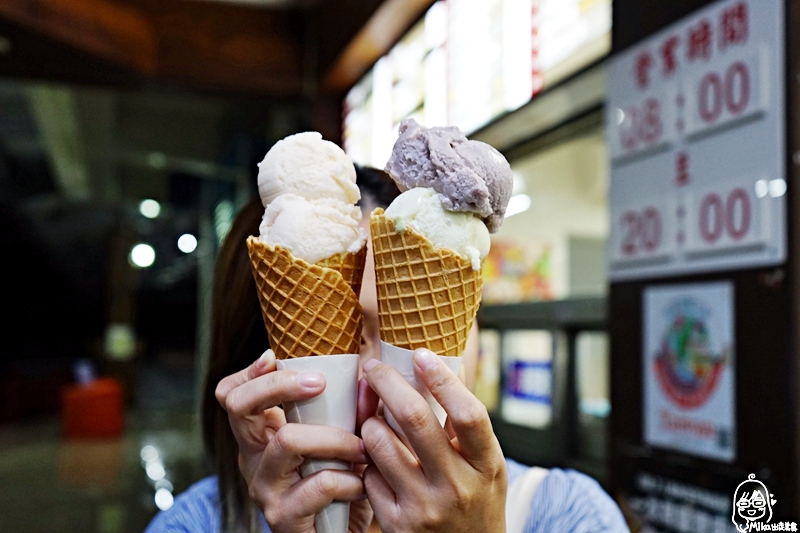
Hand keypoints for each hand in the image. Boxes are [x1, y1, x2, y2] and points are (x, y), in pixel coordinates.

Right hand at [215, 349, 372, 532]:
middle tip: (320, 383)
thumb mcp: (342, 441)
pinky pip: (317, 485)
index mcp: (263, 436)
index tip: (275, 355)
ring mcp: (265, 489)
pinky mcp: (284, 518)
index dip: (248, 372)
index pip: (232, 395)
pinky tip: (361, 485)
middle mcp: (254, 459)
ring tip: (360, 447)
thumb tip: (370, 375)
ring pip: (287, 441)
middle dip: (279, 385)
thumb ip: (354, 409)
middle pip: (239, 406)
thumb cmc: (341, 485)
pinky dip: (348, 480)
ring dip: (333, 438)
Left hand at [360, 349, 506, 532]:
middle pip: (416, 419)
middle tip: (374, 366)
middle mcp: (457, 486)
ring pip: (380, 444)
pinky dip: (368, 460)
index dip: (443, 379)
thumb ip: (467, 424)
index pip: (468, 413)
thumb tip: (447, 367)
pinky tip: (375, 459)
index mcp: (486, 465)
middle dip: (388, 383)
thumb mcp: (487, 465)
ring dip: (369, 421)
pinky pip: (369, 475)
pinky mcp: (396, 524)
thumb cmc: (477, 501)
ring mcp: (425, 508)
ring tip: (372, 418)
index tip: (421, 354)